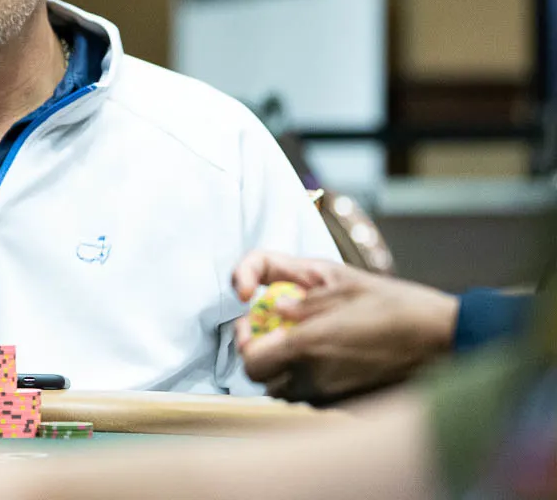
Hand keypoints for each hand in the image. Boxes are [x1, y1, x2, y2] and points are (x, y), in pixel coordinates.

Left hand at [232, 251, 458, 402]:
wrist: (443, 338)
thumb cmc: (396, 305)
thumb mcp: (343, 284)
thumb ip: (300, 298)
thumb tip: (275, 306)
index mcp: (307, 345)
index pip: (250, 360)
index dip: (245, 342)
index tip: (253, 322)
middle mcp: (314, 377)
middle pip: (263, 378)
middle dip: (261, 354)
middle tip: (274, 331)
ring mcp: (332, 395)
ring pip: (285, 390)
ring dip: (283, 367)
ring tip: (303, 341)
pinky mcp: (348, 405)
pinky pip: (311, 396)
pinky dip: (308, 379)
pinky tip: (329, 356)